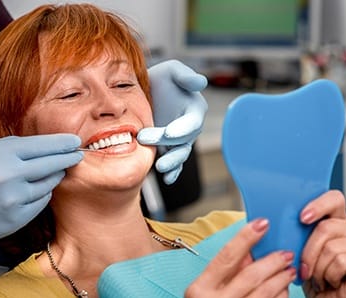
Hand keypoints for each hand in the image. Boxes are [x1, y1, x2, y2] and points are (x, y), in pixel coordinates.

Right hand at [0, 134, 82, 258]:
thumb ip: (9, 149)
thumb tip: (41, 147)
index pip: (41, 144)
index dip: (61, 142)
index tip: (74, 141)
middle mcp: (9, 175)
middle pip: (52, 163)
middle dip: (68, 157)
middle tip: (77, 154)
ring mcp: (14, 198)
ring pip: (49, 183)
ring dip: (54, 176)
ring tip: (54, 172)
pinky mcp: (17, 218)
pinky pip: (41, 201)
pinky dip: (42, 194)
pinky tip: (36, 190)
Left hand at [137, 60, 207, 183]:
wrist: (144, 92)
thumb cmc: (161, 79)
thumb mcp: (171, 70)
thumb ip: (185, 76)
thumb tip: (201, 82)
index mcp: (194, 109)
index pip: (192, 122)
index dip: (182, 128)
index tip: (169, 133)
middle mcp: (189, 127)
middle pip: (183, 140)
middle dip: (167, 143)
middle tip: (144, 138)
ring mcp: (179, 141)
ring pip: (180, 154)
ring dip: (172, 163)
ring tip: (160, 168)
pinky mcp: (168, 149)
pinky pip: (174, 163)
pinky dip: (172, 172)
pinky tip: (167, 179)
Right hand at [185, 219, 296, 297]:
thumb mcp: (205, 290)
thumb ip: (224, 270)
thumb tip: (249, 248)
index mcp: (199, 290)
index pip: (226, 256)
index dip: (246, 237)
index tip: (262, 223)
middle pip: (250, 275)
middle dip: (272, 261)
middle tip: (286, 253)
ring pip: (265, 294)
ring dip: (281, 279)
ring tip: (289, 270)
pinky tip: (283, 290)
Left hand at [299, 190, 345, 297]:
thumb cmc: (312, 276)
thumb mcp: (301, 248)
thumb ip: (299, 231)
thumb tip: (283, 219)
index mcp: (338, 221)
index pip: (334, 199)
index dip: (318, 205)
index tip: (302, 218)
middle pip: (326, 227)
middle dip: (308, 251)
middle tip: (305, 268)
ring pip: (331, 247)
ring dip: (318, 268)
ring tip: (319, 277)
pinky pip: (340, 262)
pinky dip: (329, 276)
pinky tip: (331, 282)